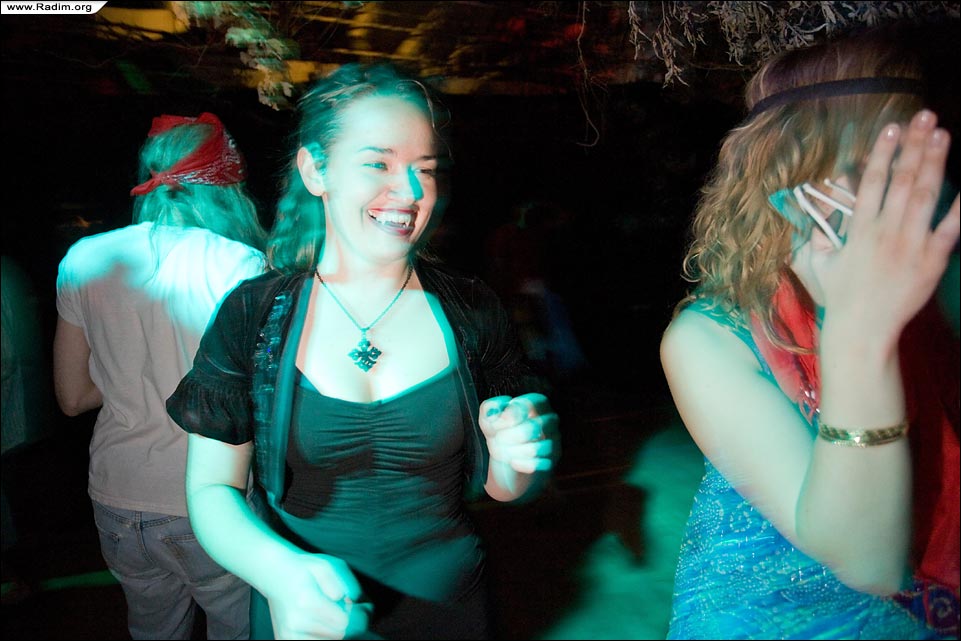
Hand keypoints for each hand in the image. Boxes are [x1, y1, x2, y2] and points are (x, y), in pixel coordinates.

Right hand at [268, 553, 370, 639]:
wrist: (275, 574)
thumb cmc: (304, 569)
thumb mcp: (328, 566)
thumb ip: (345, 582)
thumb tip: (354, 601)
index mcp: (307, 602)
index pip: (344, 623)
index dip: (360, 617)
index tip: (363, 606)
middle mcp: (296, 623)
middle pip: (340, 635)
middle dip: (352, 623)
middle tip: (348, 607)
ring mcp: (288, 636)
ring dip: (339, 631)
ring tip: (334, 613)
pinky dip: (326, 636)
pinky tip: (324, 623)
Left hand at [479, 393, 558, 473]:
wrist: (507, 456)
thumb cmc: (500, 431)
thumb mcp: (489, 416)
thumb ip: (489, 408)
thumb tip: (496, 412)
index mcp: (538, 402)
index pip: (529, 404)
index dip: (510, 416)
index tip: (497, 425)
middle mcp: (551, 419)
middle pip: (534, 427)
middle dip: (509, 436)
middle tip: (499, 439)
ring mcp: (555, 439)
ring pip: (536, 449)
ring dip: (513, 452)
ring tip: (505, 451)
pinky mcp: (553, 459)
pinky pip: (538, 464)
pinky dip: (521, 464)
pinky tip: (513, 462)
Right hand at [819, 109, 960, 340]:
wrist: (863, 329)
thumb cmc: (839, 296)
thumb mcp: (818, 263)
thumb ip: (818, 234)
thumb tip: (818, 209)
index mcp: (859, 231)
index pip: (872, 182)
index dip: (882, 152)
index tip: (891, 127)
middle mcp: (886, 232)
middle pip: (903, 180)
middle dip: (914, 146)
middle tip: (925, 117)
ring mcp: (911, 246)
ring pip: (926, 195)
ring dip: (935, 162)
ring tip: (942, 134)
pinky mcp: (932, 261)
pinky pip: (950, 229)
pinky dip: (960, 207)